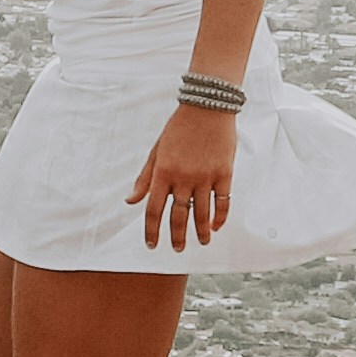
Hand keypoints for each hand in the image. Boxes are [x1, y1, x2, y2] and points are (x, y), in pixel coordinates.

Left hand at [131, 112, 235, 250]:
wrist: (207, 106)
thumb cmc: (179, 128)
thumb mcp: (156, 151)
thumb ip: (144, 178)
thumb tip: (131, 201)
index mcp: (163, 172)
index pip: (153, 209)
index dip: (152, 231)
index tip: (152, 245)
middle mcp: (183, 178)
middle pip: (178, 216)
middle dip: (177, 236)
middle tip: (178, 249)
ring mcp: (205, 176)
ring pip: (202, 213)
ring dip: (200, 232)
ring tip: (202, 242)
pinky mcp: (224, 173)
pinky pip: (223, 201)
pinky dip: (220, 216)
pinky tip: (216, 226)